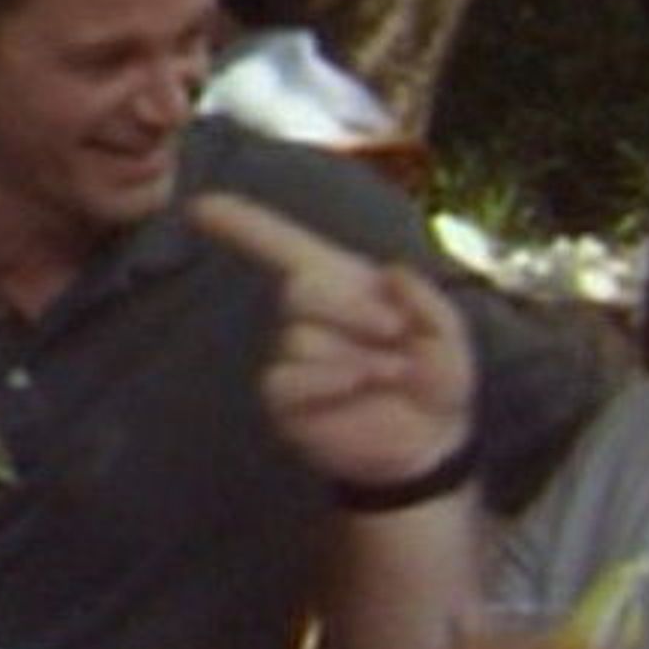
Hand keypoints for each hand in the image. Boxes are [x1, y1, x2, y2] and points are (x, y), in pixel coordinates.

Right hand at [189, 191, 476, 501]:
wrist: (431, 443)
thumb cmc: (437, 379)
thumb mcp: (448, 333)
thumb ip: (425, 298)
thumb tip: (390, 272)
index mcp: (343, 284)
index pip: (282, 246)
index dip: (241, 223)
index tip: (200, 206)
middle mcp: (310, 316)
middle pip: (300, 289)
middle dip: (352, 309)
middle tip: (394, 333)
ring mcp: (292, 356)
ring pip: (300, 340)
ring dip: (355, 357)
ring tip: (389, 374)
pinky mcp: (284, 399)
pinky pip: (287, 378)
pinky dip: (330, 380)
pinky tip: (359, 387)